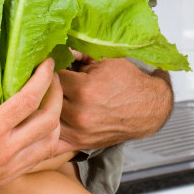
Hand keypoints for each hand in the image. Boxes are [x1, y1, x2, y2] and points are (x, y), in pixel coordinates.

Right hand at [0, 59, 61, 193]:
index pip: (28, 100)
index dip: (43, 78)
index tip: (46, 63)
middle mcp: (6, 151)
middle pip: (48, 120)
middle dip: (57, 94)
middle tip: (53, 78)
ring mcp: (11, 167)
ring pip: (51, 141)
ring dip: (57, 117)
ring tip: (50, 100)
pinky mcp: (11, 177)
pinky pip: (41, 156)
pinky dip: (49, 139)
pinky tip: (44, 126)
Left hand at [57, 57, 171, 151]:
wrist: (147, 108)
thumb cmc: (128, 82)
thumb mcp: (104, 61)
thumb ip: (78, 55)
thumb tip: (60, 49)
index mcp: (83, 89)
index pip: (52, 77)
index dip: (52, 70)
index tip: (52, 67)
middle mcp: (79, 113)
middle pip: (47, 97)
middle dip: (47, 87)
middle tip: (47, 81)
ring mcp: (80, 132)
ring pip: (48, 118)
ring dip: (46, 107)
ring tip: (48, 98)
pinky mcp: (82, 143)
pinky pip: (56, 141)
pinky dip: (49, 131)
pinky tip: (49, 121)